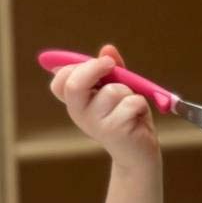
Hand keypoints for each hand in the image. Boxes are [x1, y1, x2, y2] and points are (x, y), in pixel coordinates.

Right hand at [50, 44, 158, 168]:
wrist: (139, 153)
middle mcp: (81, 113)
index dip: (75, 66)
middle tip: (110, 64)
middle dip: (94, 67)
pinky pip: (132, 102)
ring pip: (112, 91)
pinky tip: (138, 117)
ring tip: (130, 106)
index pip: (60, 81)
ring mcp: (96, 124)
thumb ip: (112, 70)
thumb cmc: (127, 117)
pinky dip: (140, 104)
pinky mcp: (116, 131)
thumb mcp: (118, 90)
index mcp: (77, 103)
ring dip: (128, 91)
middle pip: (74, 85)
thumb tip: (107, 49)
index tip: (96, 62)